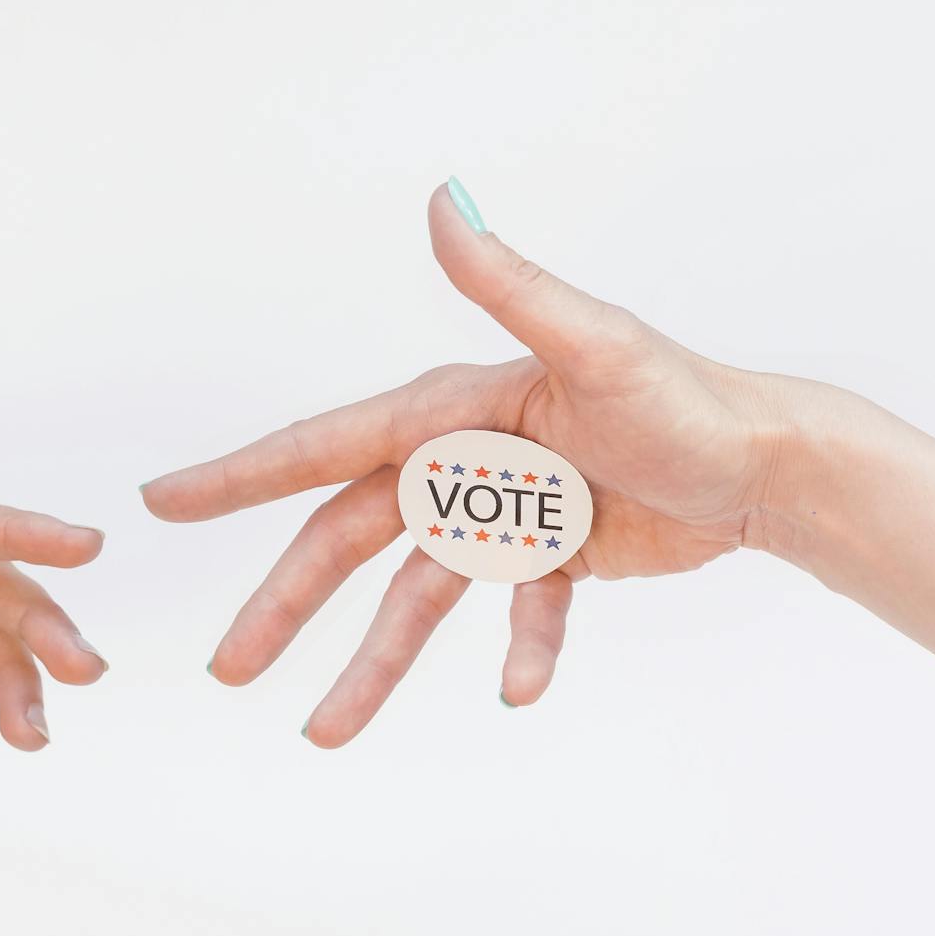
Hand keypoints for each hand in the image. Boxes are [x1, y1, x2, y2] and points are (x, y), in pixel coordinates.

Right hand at [140, 181, 793, 746]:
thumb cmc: (687, 398)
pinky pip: (516, 613)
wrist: (771, 465)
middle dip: (286, 604)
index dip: (240, 477)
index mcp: (449, 412)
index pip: (323, 448)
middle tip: (229, 669)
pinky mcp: (551, 554)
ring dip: (373, 664)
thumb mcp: (593, 345)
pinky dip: (519, 650)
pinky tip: (518, 695)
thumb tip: (441, 200)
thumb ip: (508, 284)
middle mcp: (461, 462)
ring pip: (416, 599)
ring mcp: (503, 514)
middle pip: (350, 541)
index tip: (163, 502)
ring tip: (327, 735)